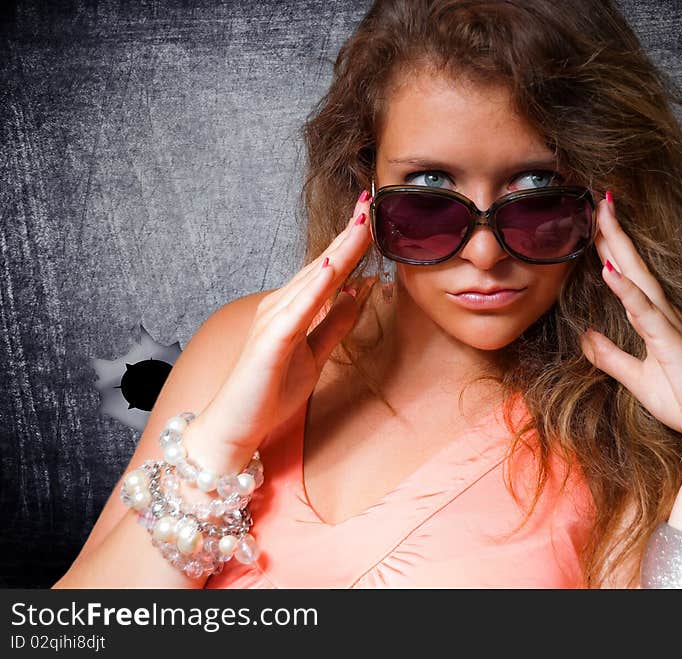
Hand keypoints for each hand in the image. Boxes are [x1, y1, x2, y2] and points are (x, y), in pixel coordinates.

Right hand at [186, 190, 377, 471]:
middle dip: (349, 232)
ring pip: (315, 277)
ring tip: (362, 221)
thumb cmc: (269, 391)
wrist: (235, 426)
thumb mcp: (315, 354)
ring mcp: (273, 318)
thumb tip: (362, 292)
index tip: (373, 215)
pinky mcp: (271, 339)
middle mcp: (281, 304)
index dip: (352, 242)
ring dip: (340, 248)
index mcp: (292, 307)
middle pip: (323, 263)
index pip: (329, 269)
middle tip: (370, 200)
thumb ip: (336, 323)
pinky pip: (299, 308)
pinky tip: (335, 265)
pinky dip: (318, 285)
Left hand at [579, 192, 681, 446]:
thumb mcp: (636, 377)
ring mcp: (669, 325)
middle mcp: (664, 315)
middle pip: (633, 265)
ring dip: (619, 247)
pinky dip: (627, 291)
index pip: (628, 276)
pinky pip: (646, 312)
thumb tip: (585, 338)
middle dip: (615, 232)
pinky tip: (610, 272)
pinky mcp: (672, 342)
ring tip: (603, 217)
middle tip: (598, 200)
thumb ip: (610, 357)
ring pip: (639, 278)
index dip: (610, 248)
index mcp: (656, 320)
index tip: (594, 221)